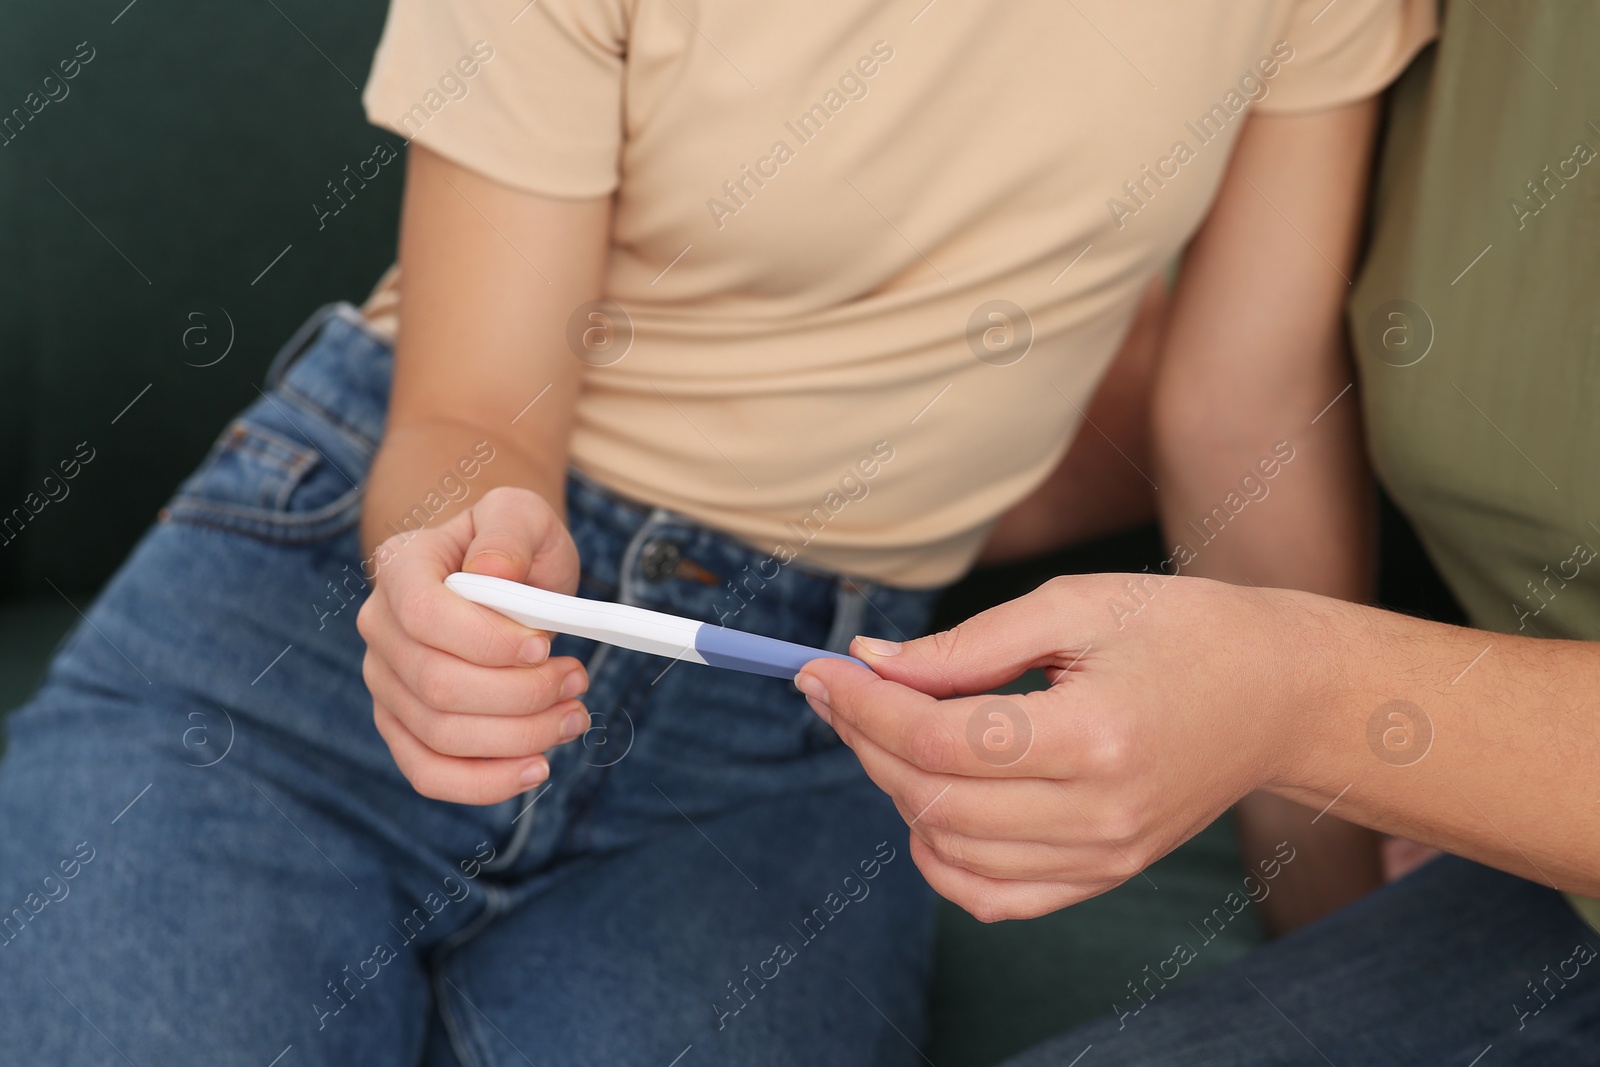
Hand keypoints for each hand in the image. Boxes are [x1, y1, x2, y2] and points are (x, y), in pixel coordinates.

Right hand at [356, 485, 590, 804]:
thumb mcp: (520, 514)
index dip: (487, 641)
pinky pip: (429, 773)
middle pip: (438, 684)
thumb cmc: (510, 545)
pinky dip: (485, 783)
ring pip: (440, 735)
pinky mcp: (403, 727)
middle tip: (577, 680)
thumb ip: (508, 532)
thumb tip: (492, 575)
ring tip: (573, 716)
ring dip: (519, 736)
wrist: (496, 576)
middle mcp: (380, 629)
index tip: (544, 646)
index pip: (423, 614)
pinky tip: (536, 768)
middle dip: (521, 694)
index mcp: (400, 569)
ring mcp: (385, 684)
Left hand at [794, 574, 1310, 920]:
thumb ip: (967, 644)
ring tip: (891, 729)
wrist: (1280, 693)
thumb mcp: (1075, 605)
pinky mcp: (1104, 875)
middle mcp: (1099, 813)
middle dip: (864, 741)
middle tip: (839, 689)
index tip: (819, 670)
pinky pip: (991, 895)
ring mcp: (1104, 856)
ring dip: (895, 790)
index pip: (941, 741)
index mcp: (1096, 735)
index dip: (864, 706)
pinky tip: (930, 801)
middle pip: (933, 800)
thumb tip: (871, 664)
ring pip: (949, 852)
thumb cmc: (1182, 630)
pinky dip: (939, 856)